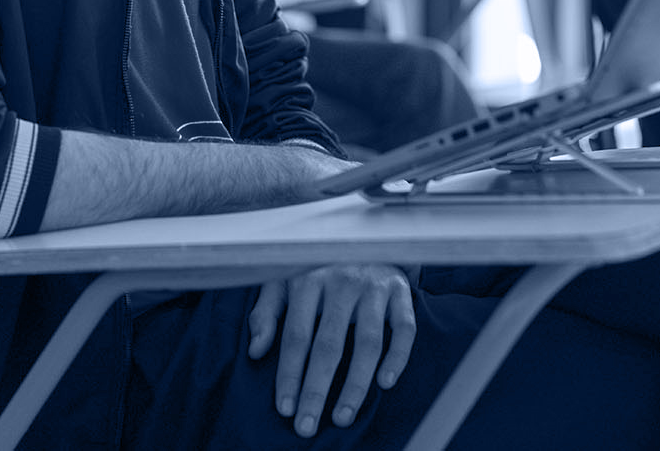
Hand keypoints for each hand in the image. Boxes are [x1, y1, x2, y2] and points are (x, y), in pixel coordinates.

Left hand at [247, 264, 415, 436]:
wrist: (361, 233)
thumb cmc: (316, 266)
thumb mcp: (283, 280)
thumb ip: (266, 313)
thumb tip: (255, 351)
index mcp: (308, 279)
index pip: (296, 335)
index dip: (289, 374)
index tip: (285, 407)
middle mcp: (341, 280)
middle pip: (329, 344)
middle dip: (317, 389)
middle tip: (307, 426)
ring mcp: (373, 285)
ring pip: (368, 342)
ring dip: (355, 384)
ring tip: (342, 416)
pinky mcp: (400, 289)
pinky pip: (404, 328)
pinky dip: (398, 357)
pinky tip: (385, 383)